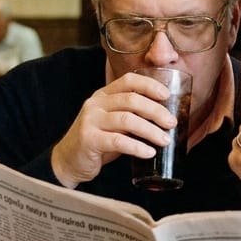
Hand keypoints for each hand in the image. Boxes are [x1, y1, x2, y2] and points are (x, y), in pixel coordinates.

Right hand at [49, 69, 177, 187]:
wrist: (68, 161)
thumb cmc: (98, 140)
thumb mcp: (114, 123)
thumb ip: (132, 116)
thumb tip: (166, 118)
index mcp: (104, 95)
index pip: (129, 80)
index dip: (149, 85)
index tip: (167, 95)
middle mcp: (96, 104)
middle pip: (131, 100)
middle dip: (156, 111)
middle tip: (172, 123)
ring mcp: (91, 120)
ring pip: (127, 120)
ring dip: (150, 130)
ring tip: (165, 140)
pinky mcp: (89, 139)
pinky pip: (118, 141)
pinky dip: (137, 147)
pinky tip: (149, 152)